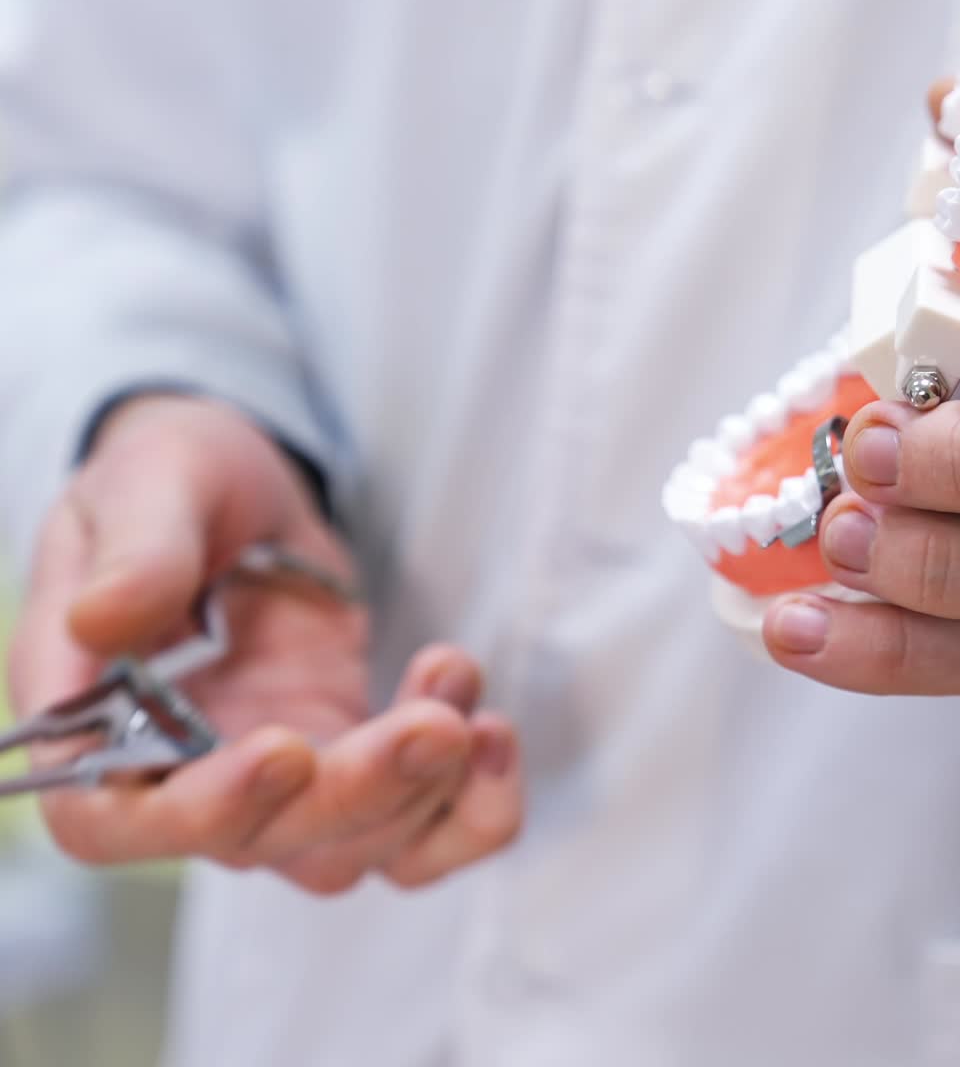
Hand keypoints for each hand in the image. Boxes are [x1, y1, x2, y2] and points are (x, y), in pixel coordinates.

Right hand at [8, 395, 521, 892]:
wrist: (242, 485)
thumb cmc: (171, 482)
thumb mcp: (147, 482)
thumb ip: (135, 551)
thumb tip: (102, 620)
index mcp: (96, 722)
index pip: (116, 820)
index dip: (202, 812)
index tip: (283, 749)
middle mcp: (185, 773)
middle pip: (266, 843)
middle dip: (361, 792)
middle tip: (436, 723)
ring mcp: (280, 775)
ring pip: (354, 848)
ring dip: (429, 792)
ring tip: (458, 679)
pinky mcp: (353, 757)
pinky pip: (419, 825)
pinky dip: (471, 805)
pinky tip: (492, 722)